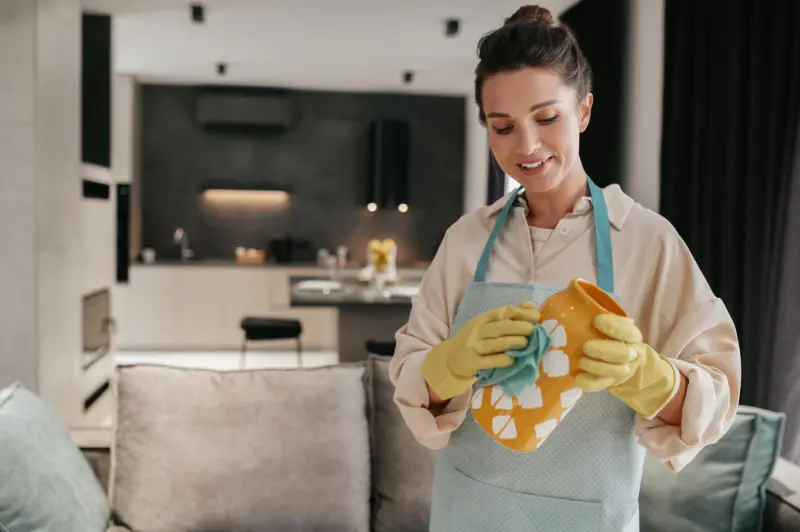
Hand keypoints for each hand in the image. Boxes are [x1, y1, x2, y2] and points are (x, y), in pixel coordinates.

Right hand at [423, 302, 539, 399]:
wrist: (452, 358)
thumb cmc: (475, 340)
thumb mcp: (487, 324)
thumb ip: (509, 315)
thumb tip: (531, 306)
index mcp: (482, 319)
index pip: (502, 312)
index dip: (521, 313)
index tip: (536, 317)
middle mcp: (477, 331)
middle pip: (500, 327)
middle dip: (518, 327)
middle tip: (533, 329)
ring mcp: (474, 346)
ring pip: (495, 343)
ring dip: (512, 342)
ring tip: (525, 343)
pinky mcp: (473, 362)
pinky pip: (489, 361)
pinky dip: (501, 360)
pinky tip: (512, 360)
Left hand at [576, 314, 677, 417]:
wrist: (617, 360)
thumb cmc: (607, 336)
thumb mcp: (607, 324)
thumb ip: (596, 315)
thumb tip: (571, 302)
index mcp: (631, 335)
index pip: (627, 331)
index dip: (613, 326)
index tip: (596, 320)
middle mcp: (631, 353)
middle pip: (622, 354)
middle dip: (603, 350)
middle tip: (586, 346)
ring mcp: (622, 370)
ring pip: (615, 371)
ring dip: (597, 367)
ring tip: (581, 361)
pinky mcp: (610, 382)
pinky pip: (601, 385)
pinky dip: (589, 383)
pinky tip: (578, 377)